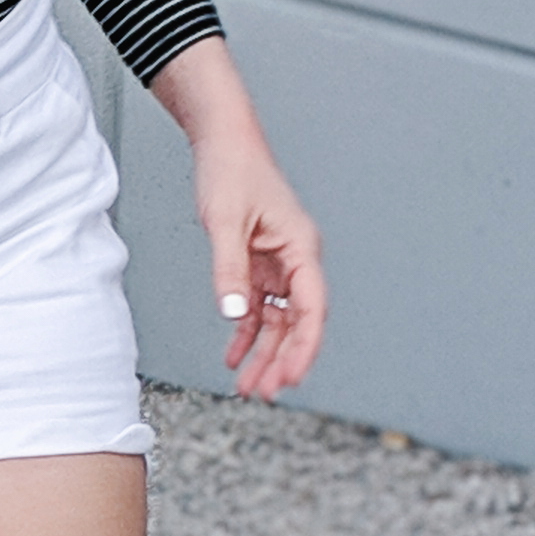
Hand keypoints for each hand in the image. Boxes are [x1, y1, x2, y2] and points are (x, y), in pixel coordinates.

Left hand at [193, 127, 326, 400]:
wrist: (223, 143)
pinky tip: (234, 356)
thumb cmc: (232, 171)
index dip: (304, 347)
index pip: (312, 308)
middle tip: (264, 393)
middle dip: (282, 360)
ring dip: (264, 354)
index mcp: (301, 248)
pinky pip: (259, 307)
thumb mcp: (225, 222)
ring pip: (278, 320)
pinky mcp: (259, 264)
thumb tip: (235, 314)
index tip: (291, 377)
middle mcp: (296, 259)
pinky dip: (247, 333)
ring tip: (248, 386)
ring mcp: (278, 264)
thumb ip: (230, 270)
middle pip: (297, 322)